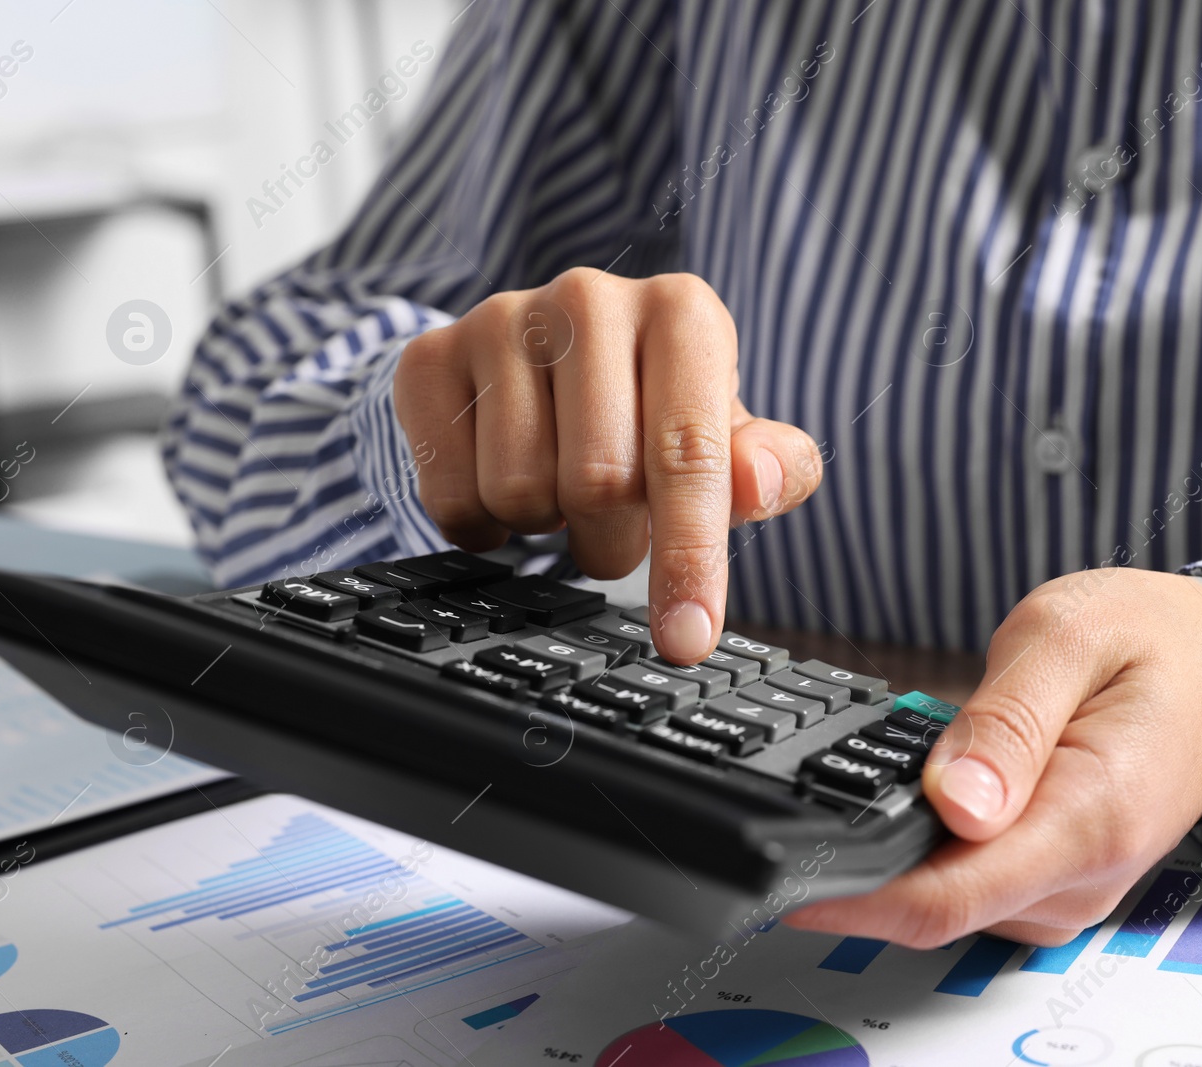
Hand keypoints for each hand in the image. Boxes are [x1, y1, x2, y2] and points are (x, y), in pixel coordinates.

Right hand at [394, 269, 822, 662]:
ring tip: (561, 491)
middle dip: (613, 541)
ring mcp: (501, 320)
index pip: (688, 453)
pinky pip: (450, 494)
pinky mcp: (430, 356)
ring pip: (518, 491)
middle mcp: (590, 299)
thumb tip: (763, 482)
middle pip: (597, 483)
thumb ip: (771, 469)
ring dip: (545, 529)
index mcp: (682, 313)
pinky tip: (503, 482)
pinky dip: (482, 524)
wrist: (546, 352)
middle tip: (616, 530)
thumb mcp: (728, 435)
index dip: (689, 555)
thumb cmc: (655, 406)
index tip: (686, 639)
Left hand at [785, 569, 1201, 946]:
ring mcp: (1071, 890)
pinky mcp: (1057, 882)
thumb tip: (951, 803)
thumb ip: (1006, 720)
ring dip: (890, 859)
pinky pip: (971, 888)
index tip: (773, 870)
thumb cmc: (1153, 642)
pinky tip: (907, 802)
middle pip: (934, 910)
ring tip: (844, 791)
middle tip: (780, 813)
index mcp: (1089, 819)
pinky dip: (927, 854)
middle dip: (852, 873)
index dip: (846, 894)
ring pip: (946, 904)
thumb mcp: (1070, 638)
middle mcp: (1082, 877)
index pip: (945, 897)